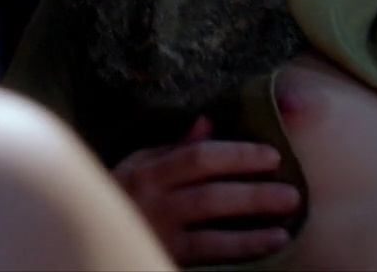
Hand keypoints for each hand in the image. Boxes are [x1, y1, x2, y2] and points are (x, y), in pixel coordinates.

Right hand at [111, 116, 300, 263]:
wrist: (84, 236)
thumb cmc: (120, 195)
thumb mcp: (139, 167)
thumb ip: (173, 148)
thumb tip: (206, 121)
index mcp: (148, 171)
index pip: (198, 158)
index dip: (238, 156)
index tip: (273, 157)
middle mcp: (152, 201)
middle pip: (208, 194)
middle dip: (253, 193)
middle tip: (291, 193)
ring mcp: (157, 232)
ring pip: (208, 226)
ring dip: (250, 223)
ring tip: (286, 222)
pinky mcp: (163, 255)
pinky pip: (207, 252)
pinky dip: (240, 247)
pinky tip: (269, 243)